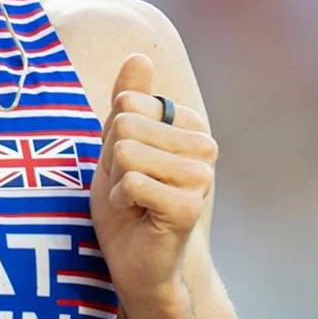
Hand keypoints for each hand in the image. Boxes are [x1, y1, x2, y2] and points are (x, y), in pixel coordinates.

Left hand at [90, 52, 217, 299]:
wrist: (135, 263)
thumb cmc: (127, 203)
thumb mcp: (118, 144)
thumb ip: (128, 101)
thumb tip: (139, 55)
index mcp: (190, 126)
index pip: (129, 103)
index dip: (113, 136)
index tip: (128, 164)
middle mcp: (204, 147)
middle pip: (125, 124)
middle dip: (113, 160)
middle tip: (130, 187)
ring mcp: (201, 177)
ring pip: (127, 152)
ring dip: (117, 182)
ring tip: (135, 201)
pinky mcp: (189, 206)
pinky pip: (132, 182)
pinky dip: (121, 200)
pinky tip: (138, 216)